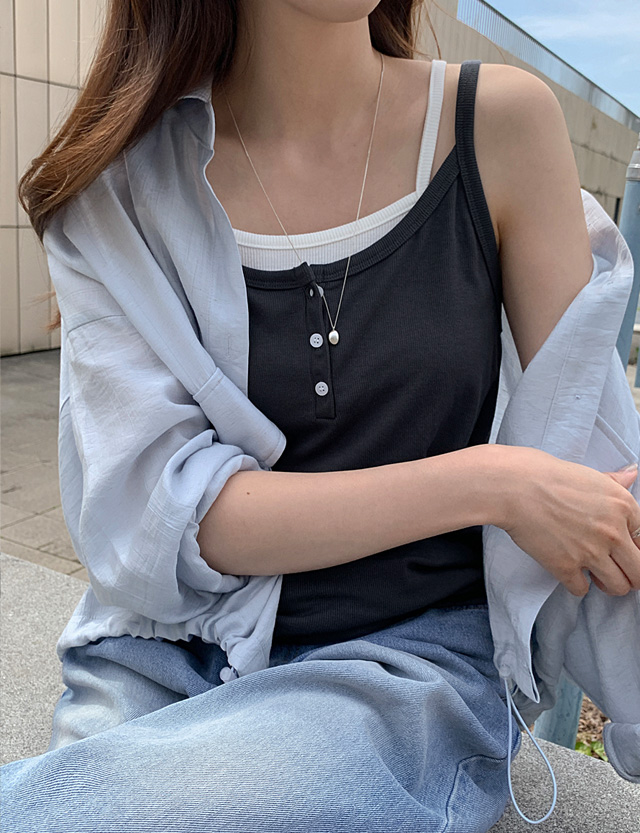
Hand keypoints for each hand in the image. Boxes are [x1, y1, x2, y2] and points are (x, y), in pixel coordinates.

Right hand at [499, 447, 639, 596]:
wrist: (515, 486)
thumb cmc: (547, 474)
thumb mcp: (590, 475)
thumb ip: (614, 481)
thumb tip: (631, 473)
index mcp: (623, 506)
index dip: (636, 549)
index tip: (627, 552)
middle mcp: (613, 532)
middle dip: (631, 575)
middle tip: (617, 571)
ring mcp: (591, 552)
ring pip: (618, 587)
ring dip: (608, 584)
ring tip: (596, 575)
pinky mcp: (566, 567)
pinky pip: (582, 590)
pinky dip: (576, 585)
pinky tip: (570, 572)